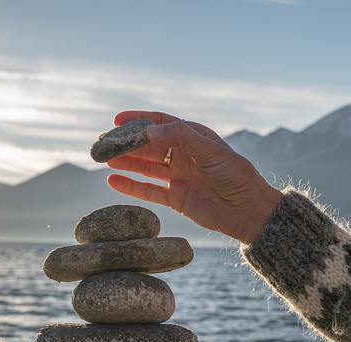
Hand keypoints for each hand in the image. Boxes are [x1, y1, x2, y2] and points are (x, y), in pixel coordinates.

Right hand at [106, 111, 283, 243]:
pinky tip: (113, 180)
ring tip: (102, 159)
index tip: (116, 121)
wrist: (248, 210)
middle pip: (148, 145)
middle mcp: (184, 155)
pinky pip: (148, 190)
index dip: (138, 121)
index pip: (160, 123)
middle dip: (126, 143)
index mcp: (193, 137)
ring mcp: (179, 177)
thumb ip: (178, 136)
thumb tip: (147, 130)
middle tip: (102, 142)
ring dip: (125, 162)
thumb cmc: (234, 174)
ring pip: (145, 167)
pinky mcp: (176, 198)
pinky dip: (130, 186)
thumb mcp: (208, 149)